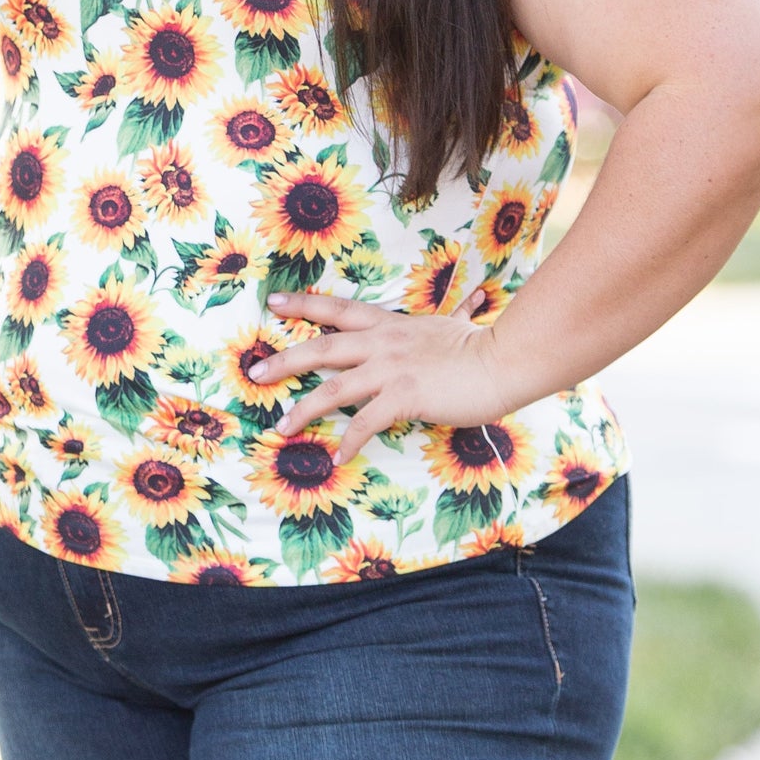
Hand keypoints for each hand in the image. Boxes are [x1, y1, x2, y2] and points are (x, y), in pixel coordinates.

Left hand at [252, 288, 506, 464]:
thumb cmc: (482, 347)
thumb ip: (455, 315)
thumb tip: (473, 304)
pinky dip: (350, 441)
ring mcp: (391, 369)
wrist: (503, 361)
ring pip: (334, 388)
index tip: (272, 302)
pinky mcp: (404, 396)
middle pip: (322, 348)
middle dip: (285, 360)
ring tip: (282, 428)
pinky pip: (366, 422)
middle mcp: (383, 343)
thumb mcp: (457, 325)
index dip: (303, 305)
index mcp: (389, 325)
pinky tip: (338, 457)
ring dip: (304, 409)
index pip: (338, 310)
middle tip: (256, 372)